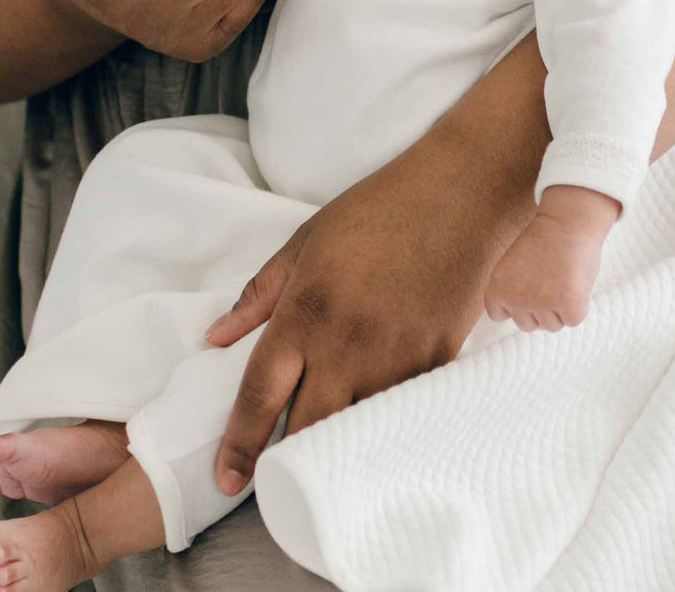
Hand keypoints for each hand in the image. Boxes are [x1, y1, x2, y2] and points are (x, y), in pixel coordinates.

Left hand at [203, 131, 537, 496]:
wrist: (459, 194)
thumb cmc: (377, 209)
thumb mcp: (305, 240)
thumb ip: (259, 294)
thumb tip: (215, 338)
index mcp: (305, 311)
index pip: (260, 395)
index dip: (239, 444)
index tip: (227, 480)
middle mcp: (346, 344)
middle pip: (308, 428)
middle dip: (288, 457)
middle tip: (278, 469)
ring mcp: (396, 357)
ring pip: (359, 429)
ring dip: (339, 442)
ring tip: (327, 454)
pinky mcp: (438, 361)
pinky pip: (404, 411)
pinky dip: (387, 421)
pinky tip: (379, 421)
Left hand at [483, 185, 617, 331]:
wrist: (566, 223)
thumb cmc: (543, 241)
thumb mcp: (512, 265)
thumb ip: (512, 289)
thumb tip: (521, 315)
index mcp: (497, 287)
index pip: (499, 315)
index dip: (516, 306)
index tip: (526, 290)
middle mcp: (516, 299)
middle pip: (528, 325)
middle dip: (539, 310)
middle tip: (549, 283)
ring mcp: (542, 303)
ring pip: (552, 325)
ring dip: (559, 308)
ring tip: (561, 280)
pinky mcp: (568, 305)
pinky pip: (573, 320)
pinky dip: (578, 306)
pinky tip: (574, 283)